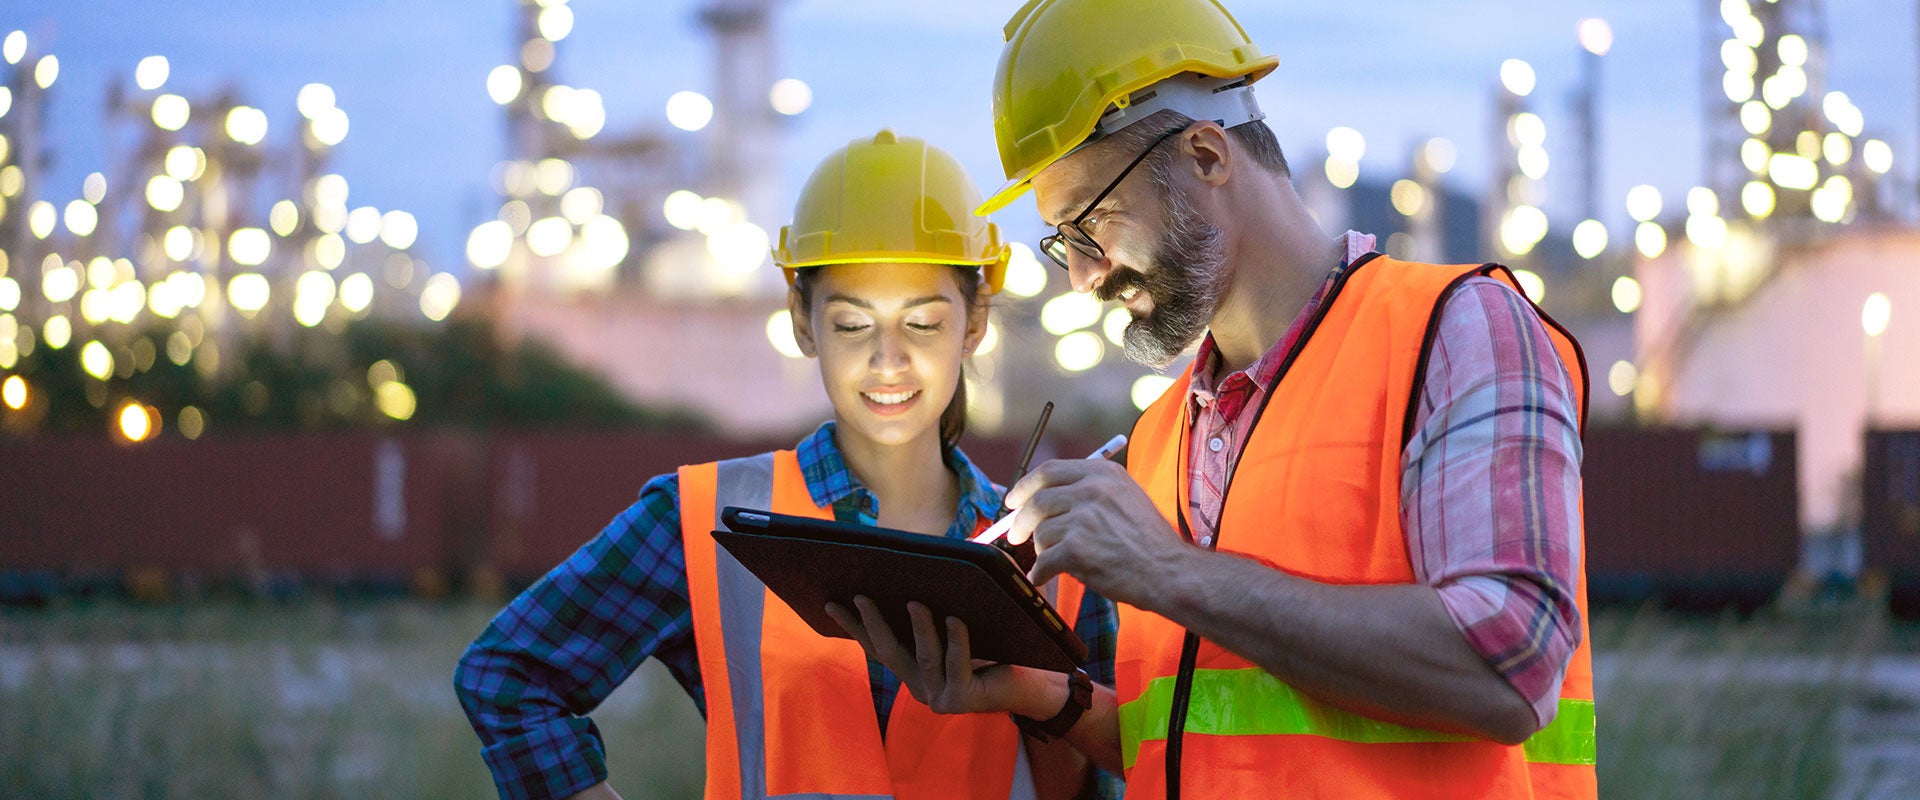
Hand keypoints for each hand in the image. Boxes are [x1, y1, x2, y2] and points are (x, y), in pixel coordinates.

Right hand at [825, 596, 1064, 718]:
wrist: (1039, 683)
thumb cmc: (1002, 648)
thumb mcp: (966, 623)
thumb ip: (942, 606)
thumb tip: (922, 565)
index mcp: (916, 671)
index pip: (878, 646)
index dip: (853, 626)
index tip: (829, 603)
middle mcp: (921, 688)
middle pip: (888, 652)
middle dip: (872, 622)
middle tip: (860, 594)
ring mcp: (939, 697)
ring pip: (922, 656)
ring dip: (918, 627)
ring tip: (915, 601)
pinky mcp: (962, 700)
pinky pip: (956, 664)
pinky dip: (957, 640)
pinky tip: (956, 619)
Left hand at [1001, 457, 1188, 606]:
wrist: (1169, 571)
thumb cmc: (1149, 541)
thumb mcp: (1126, 497)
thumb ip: (1089, 491)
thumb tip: (1044, 499)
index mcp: (1102, 474)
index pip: (1049, 471)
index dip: (1025, 486)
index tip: (1014, 500)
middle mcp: (1092, 490)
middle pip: (1037, 500)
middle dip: (1021, 521)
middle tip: (1016, 535)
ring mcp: (1084, 519)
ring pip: (1040, 532)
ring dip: (1042, 549)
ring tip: (1055, 560)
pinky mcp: (1077, 548)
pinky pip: (1044, 561)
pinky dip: (1040, 572)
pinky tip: (1044, 577)